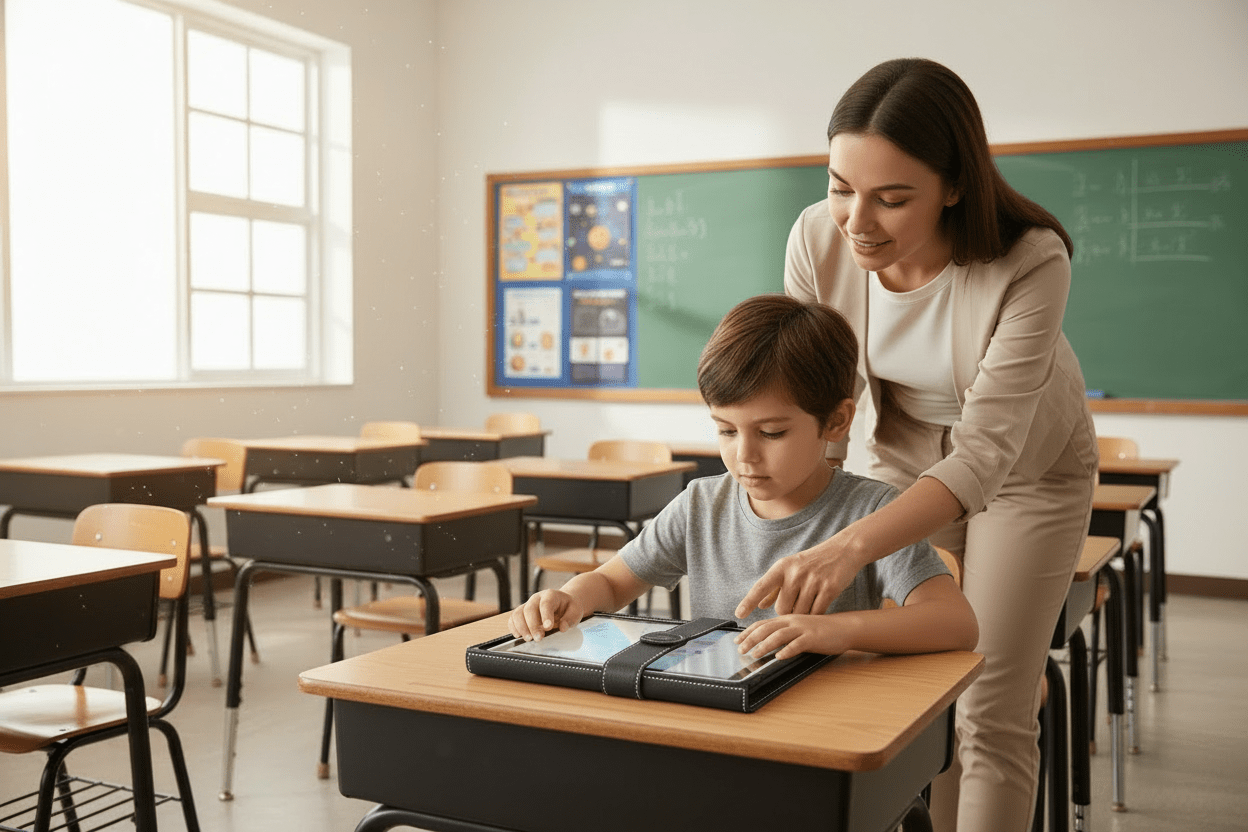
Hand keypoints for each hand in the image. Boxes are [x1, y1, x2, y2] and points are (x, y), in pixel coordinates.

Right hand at [508, 590, 584, 641]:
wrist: (563, 604)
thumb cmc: (569, 608)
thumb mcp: (575, 612)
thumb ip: (570, 619)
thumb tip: (562, 627)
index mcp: (551, 595)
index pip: (546, 604)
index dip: (546, 615)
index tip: (548, 627)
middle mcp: (537, 598)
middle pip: (529, 609)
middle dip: (532, 625)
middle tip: (538, 638)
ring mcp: (528, 604)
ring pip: (518, 613)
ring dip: (521, 627)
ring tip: (528, 639)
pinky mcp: (522, 613)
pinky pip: (513, 618)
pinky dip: (513, 627)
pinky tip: (518, 635)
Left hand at [734, 541, 862, 617]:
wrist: (843, 550)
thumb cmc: (813, 562)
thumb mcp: (791, 568)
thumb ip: (775, 587)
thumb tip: (760, 604)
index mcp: (782, 567)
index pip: (761, 586)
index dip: (748, 601)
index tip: (738, 614)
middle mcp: (795, 573)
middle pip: (781, 609)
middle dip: (786, 613)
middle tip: (795, 605)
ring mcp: (812, 581)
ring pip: (799, 613)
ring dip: (802, 615)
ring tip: (808, 604)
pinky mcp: (829, 588)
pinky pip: (816, 612)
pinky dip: (815, 615)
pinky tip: (818, 608)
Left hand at [735, 615, 848, 660]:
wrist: (844, 627)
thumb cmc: (820, 629)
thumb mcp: (799, 627)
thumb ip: (784, 631)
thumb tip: (766, 641)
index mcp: (787, 618)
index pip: (763, 623)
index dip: (748, 632)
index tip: (737, 640)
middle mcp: (792, 620)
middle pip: (767, 628)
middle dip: (751, 639)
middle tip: (740, 649)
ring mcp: (803, 628)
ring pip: (780, 634)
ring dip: (765, 645)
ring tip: (754, 654)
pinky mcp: (813, 637)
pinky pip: (798, 644)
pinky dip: (787, 650)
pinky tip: (779, 657)